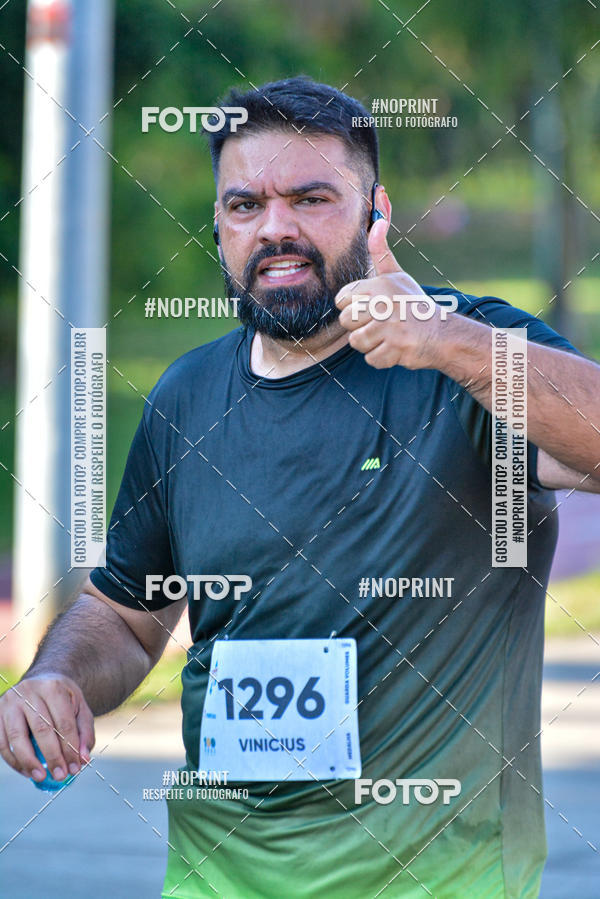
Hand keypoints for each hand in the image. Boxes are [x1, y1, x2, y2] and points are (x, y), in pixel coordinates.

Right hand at [0, 673, 94, 780]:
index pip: (63, 722)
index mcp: (53, 687)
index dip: (70, 748)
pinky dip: (14, 761)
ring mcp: (10, 702)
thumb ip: (85, 733)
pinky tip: (26, 771)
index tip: (75, 769)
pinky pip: (2, 743)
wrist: (40, 680)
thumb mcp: (80, 708)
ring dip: (29, 762)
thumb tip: (83, 759)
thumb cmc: (62, 699)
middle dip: (52, 757)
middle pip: (41, 729)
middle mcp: (29, 691)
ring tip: (41, 777)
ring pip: (17, 737)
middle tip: (60, 776)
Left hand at [335, 215, 445, 369]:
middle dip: (359, 326)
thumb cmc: (413, 304)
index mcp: (380, 285)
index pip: (341, 299)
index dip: (352, 306)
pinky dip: (382, 357)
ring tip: (387, 335)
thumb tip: (376, 221)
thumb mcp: (396, 275)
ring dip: (370, 343)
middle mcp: (385, 304)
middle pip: (345, 321)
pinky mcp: (396, 349)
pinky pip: (371, 359)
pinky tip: (395, 348)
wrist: (442, 334)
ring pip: (356, 342)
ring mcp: (391, 328)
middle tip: (381, 323)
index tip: (370, 307)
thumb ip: (381, 251)